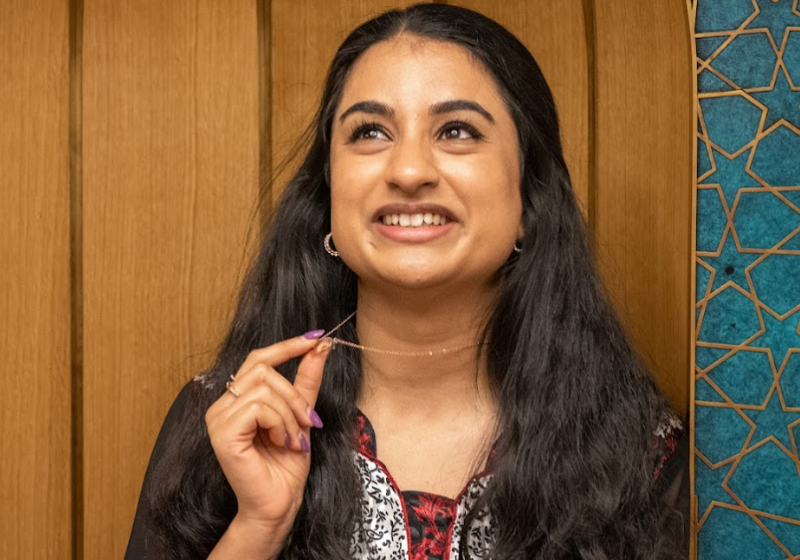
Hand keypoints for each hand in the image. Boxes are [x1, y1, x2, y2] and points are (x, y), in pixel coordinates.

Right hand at [205, 333, 331, 531]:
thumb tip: (319, 346)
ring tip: (294, 439)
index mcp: (237, 399)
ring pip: (264, 388)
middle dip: (295, 394)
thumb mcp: (302, 415)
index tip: (317, 337)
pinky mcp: (222, 433)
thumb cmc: (286, 465)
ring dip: (290, 414)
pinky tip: (282, 443)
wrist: (279, 503)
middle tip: (308, 422)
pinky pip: (259, 407)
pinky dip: (281, 424)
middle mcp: (222, 405)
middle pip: (264, 368)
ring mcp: (218, 418)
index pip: (258, 357)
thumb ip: (306, 381)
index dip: (288, 345)